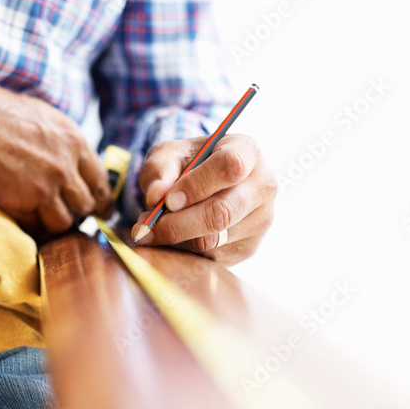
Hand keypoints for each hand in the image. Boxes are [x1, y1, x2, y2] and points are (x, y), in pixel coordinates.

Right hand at [0, 78, 107, 235]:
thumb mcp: (41, 116)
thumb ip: (63, 143)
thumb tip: (73, 164)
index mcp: (73, 140)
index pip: (101, 181)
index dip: (96, 196)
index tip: (91, 206)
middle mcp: (64, 166)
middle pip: (86, 206)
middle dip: (75, 212)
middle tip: (61, 212)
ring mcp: (43, 187)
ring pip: (64, 223)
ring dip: (52, 222)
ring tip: (38, 216)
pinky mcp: (19, 203)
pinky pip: (35, 227)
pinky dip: (29, 226)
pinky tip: (19, 215)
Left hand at [133, 134, 276, 265]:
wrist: (211, 183)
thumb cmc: (192, 163)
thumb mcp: (171, 154)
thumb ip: (159, 168)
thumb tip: (156, 195)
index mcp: (247, 152)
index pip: (229, 167)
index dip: (196, 185)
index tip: (168, 199)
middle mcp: (262, 186)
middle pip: (222, 212)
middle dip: (178, 224)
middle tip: (147, 226)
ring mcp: (260, 219)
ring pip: (213, 240)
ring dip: (175, 239)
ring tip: (152, 229)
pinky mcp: (249, 246)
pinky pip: (211, 256)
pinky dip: (184, 251)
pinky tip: (172, 238)